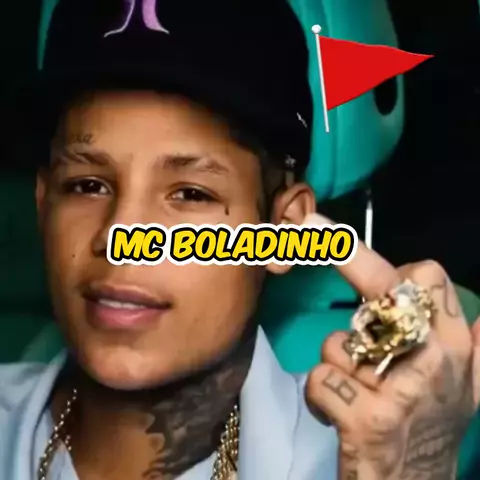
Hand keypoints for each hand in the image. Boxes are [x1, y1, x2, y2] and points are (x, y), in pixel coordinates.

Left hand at [304, 213, 479, 479]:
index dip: (392, 267)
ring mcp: (405, 390)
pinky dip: (319, 397)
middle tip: (310, 228)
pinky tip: (338, 415)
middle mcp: (438, 360)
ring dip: (335, 364)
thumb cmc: (432, 431)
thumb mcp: (466, 389)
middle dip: (349, 258)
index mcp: (457, 346)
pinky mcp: (372, 422)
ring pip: (339, 342)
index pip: (427, 276)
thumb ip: (475, 347)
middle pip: (386, 283)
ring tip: (355, 390)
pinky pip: (321, 381)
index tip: (364, 268)